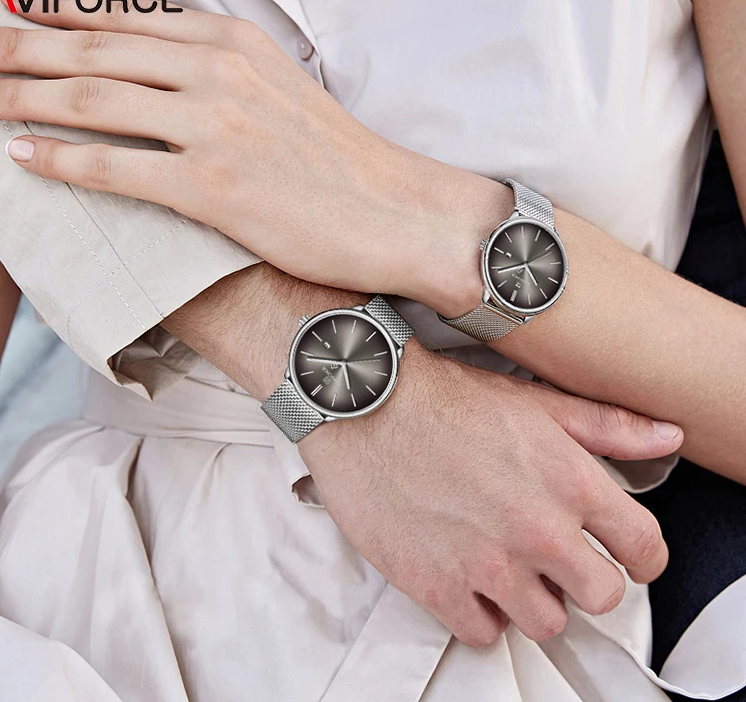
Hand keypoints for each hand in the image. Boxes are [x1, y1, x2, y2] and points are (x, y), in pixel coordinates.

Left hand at [0, 0, 496, 317]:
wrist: (392, 210)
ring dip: (23, 95)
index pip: (127, 18)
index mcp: (234, 42)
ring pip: (95, 101)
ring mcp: (214, 128)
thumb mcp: (280, 88)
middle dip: (22, 44)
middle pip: (97, 51)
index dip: (61, 13)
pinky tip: (22, 156)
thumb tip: (167, 72)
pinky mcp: (212, 186)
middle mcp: (219, 73)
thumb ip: (221, 71)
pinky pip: (115, 167)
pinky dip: (61, 160)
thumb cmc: (338, 159)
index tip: (15, 11)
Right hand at [298, 343, 681, 646]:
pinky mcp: (438, 587)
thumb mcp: (533, 403)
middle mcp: (537, 531)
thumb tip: (666, 436)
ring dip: (530, 599)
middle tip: (552, 557)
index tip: (620, 555)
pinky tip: (466, 575)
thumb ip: (607, 425)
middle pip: (600, 597)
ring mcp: (488, 566)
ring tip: (504, 563)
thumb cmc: (443, 399)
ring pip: (545, 623)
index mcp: (571, 483)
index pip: (644, 550)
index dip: (638, 557)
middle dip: (582, 580)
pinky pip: (483, 633)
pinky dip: (479, 612)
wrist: (367, 407)